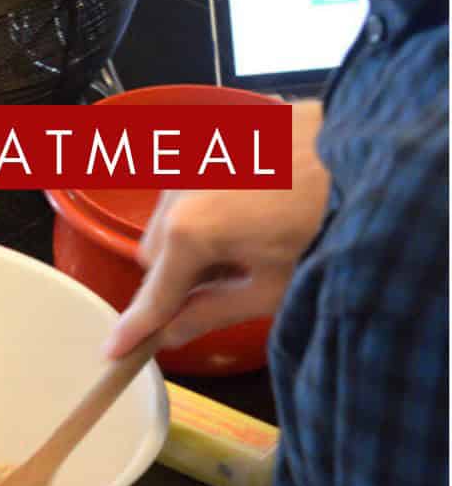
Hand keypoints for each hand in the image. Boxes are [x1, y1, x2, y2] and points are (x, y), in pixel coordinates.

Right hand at [106, 99, 328, 355]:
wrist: (372, 153)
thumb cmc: (326, 225)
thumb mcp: (271, 287)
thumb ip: (210, 312)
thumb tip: (172, 334)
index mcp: (190, 231)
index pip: (153, 293)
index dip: (137, 326)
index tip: (114, 351)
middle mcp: (180, 188)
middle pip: (155, 252)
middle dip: (178, 276)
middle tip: (225, 284)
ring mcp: (195, 155)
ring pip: (171, 214)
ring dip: (193, 237)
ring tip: (249, 239)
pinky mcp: (216, 134)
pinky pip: (194, 182)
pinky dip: (210, 202)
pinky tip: (254, 206)